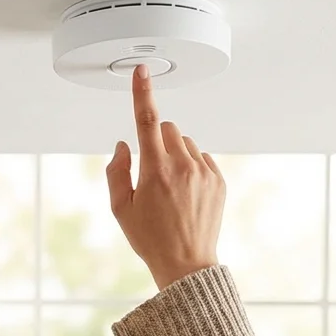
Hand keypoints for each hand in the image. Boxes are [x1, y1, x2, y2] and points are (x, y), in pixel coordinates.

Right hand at [105, 64, 225, 290]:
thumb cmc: (151, 239)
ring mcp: (205, 172)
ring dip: (175, 153)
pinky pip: (203, 157)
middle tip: (151, 170)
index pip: (146, 120)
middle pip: (168, 128)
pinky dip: (191, 165)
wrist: (186, 263)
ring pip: (186, 142)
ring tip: (169, 186)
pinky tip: (185, 192)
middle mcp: (183, 166)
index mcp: (155, 171)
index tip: (141, 72)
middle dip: (157, 139)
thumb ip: (116, 171)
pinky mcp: (219, 180)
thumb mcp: (121, 209)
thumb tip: (123, 146)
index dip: (142, 92)